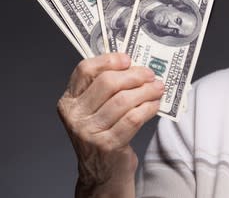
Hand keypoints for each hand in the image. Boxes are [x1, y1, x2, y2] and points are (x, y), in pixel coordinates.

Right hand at [57, 53, 163, 196]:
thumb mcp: (96, 109)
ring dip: (146, 91)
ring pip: (123, 100)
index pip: (85, 70)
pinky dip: (148, 108)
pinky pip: (133, 118)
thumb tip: (136, 65)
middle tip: (150, 75)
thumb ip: (107, 87)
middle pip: (108, 82)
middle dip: (135, 75)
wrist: (103, 171)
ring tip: (157, 88)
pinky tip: (154, 105)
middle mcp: (74, 116)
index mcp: (69, 100)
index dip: (108, 60)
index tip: (128, 60)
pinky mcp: (107, 144)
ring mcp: (89, 131)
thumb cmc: (104, 133)